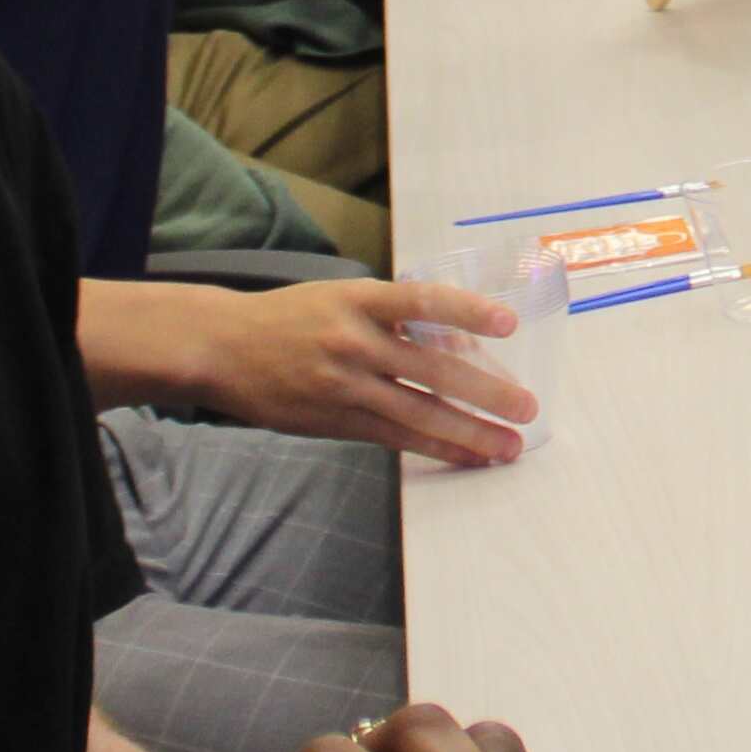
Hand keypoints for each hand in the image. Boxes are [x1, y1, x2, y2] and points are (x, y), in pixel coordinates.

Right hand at [200, 274, 537, 466]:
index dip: (467, 312)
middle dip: (486, 393)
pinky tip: (466, 454)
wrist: (223, 348)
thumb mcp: (341, 297)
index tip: (507, 323)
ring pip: (419, 413)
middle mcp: (354, 342)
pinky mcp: (337, 420)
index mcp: (358, 299)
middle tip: (527, 408)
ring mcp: (345, 385)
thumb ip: (395, 317)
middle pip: (432, 369)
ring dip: (470, 432)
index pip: (422, 301)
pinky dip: (436, 446)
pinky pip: (396, 437)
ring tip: (508, 446)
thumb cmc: (293, 317)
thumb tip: (459, 343)